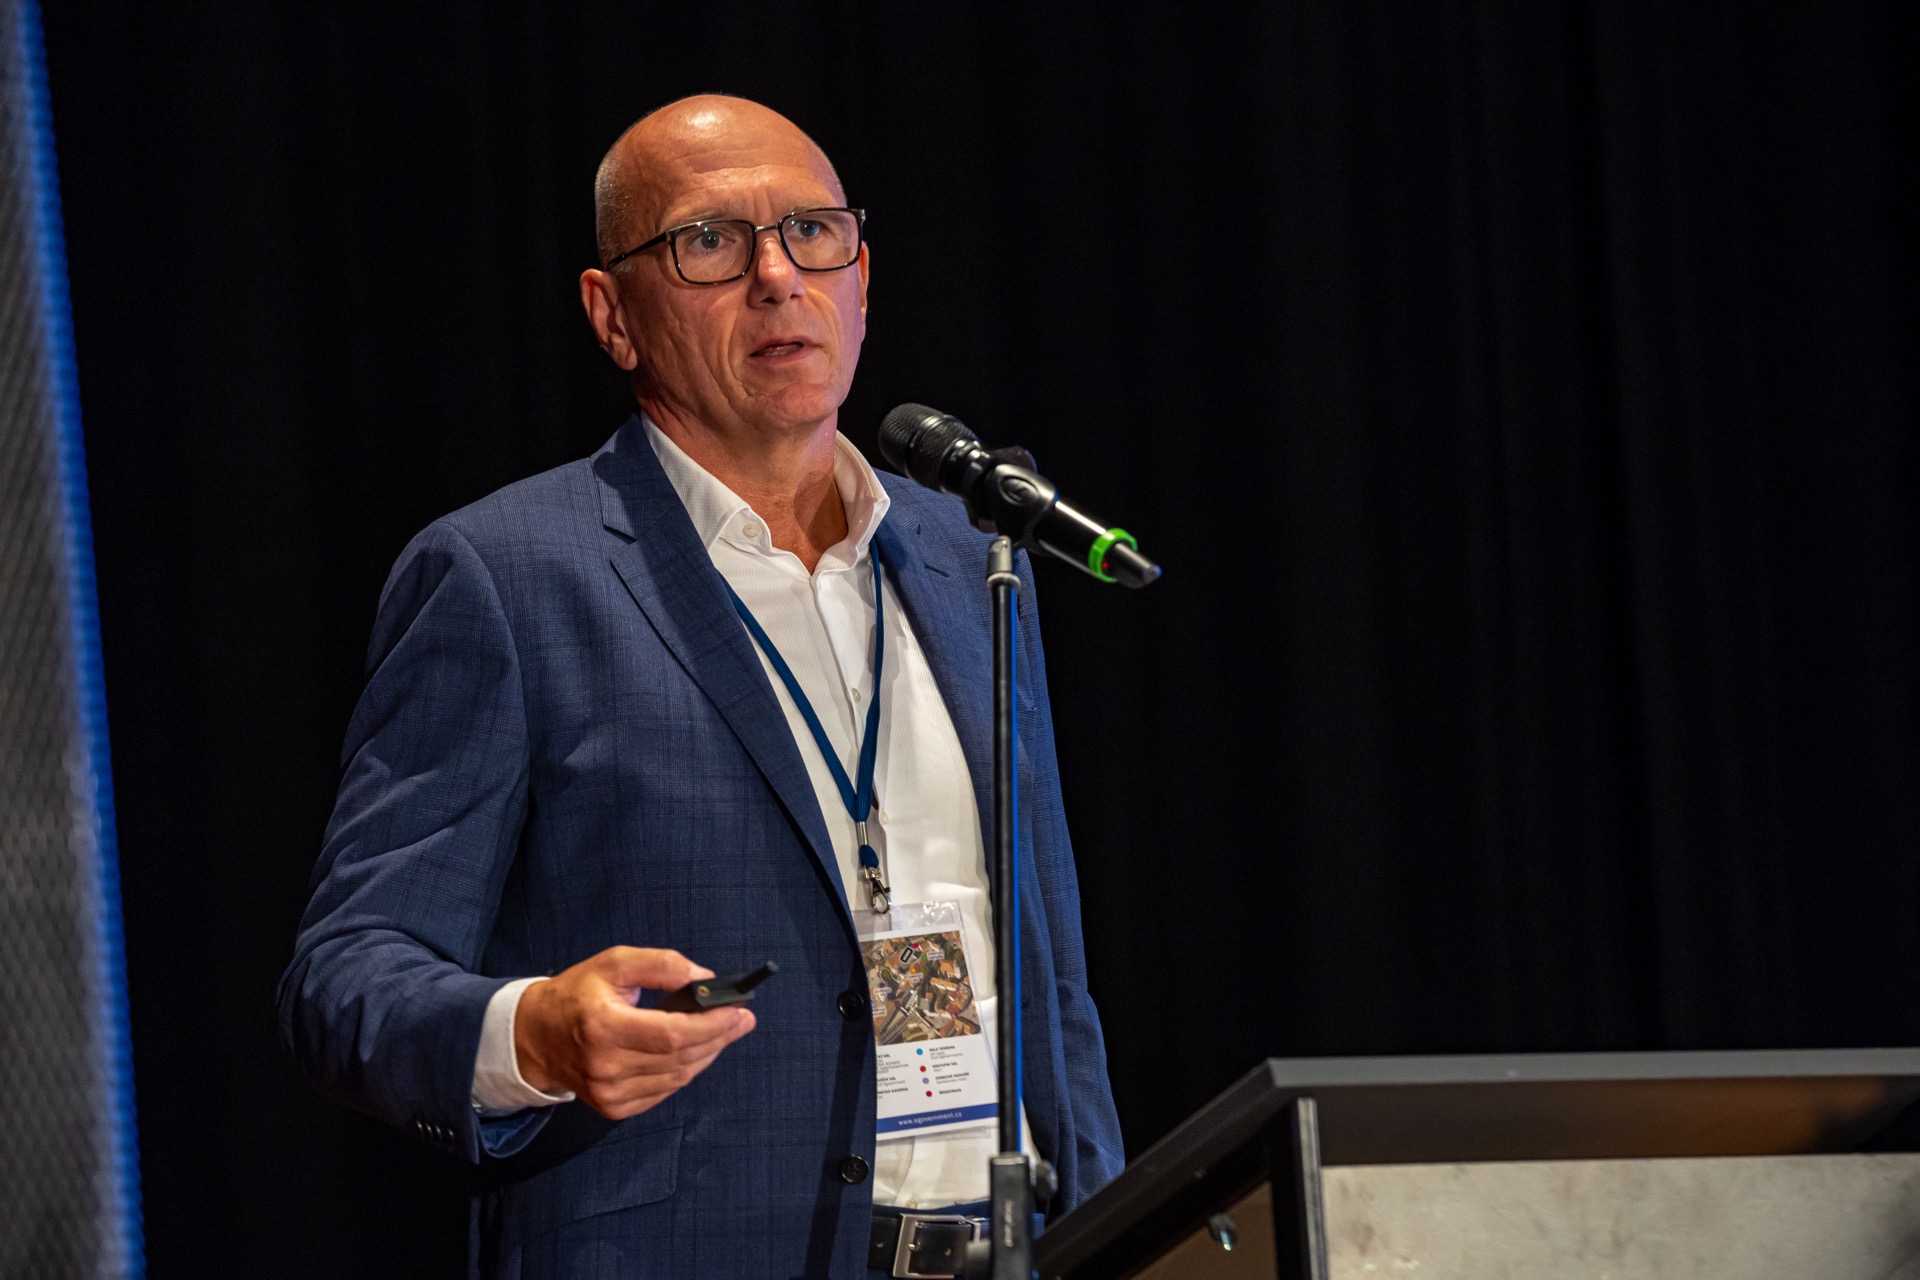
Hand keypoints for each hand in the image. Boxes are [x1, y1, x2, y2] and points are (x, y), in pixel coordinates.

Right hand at [514, 946, 756, 1119]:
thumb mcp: (614, 962)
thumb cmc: (577, 994)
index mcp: (604, 1027)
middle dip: (720, 1037)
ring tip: (723, 1032)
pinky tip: (694, 1052)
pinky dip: (685, 1071)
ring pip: (678, 1078)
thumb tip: (704, 978)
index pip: (673, 1034)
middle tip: (743, 1019)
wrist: (535, 1036)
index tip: (739, 1010)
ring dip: (707, 1054)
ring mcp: (609, 1093)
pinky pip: (664, 1091)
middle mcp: (606, 1066)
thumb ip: (661, 964)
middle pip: (681, 1059)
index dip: (712, 1024)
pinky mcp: (614, 1107)